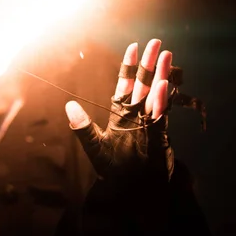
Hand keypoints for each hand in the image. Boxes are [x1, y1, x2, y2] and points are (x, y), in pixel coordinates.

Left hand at [65, 39, 173, 182]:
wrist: (132, 193)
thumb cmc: (113, 172)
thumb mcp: (94, 148)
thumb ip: (82, 127)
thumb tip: (68, 105)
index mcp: (121, 114)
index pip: (125, 84)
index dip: (129, 66)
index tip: (134, 47)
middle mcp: (138, 115)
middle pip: (144, 84)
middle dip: (150, 64)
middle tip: (156, 43)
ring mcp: (150, 123)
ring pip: (156, 94)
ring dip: (160, 75)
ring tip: (166, 55)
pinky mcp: (160, 135)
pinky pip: (161, 113)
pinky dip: (162, 99)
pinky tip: (163, 84)